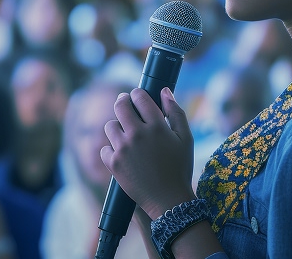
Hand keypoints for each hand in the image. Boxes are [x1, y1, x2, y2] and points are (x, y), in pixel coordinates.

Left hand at [101, 87, 195, 219]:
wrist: (168, 201)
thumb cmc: (180, 168)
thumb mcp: (186, 138)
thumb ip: (176, 112)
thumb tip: (164, 91)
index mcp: (157, 126)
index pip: (139, 97)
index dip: (137, 94)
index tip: (137, 97)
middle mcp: (138, 134)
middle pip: (120, 105)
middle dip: (123, 102)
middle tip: (126, 105)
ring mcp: (123, 149)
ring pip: (110, 125)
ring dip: (117, 126)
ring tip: (126, 134)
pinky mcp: (113, 164)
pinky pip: (105, 148)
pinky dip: (112, 150)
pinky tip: (123, 154)